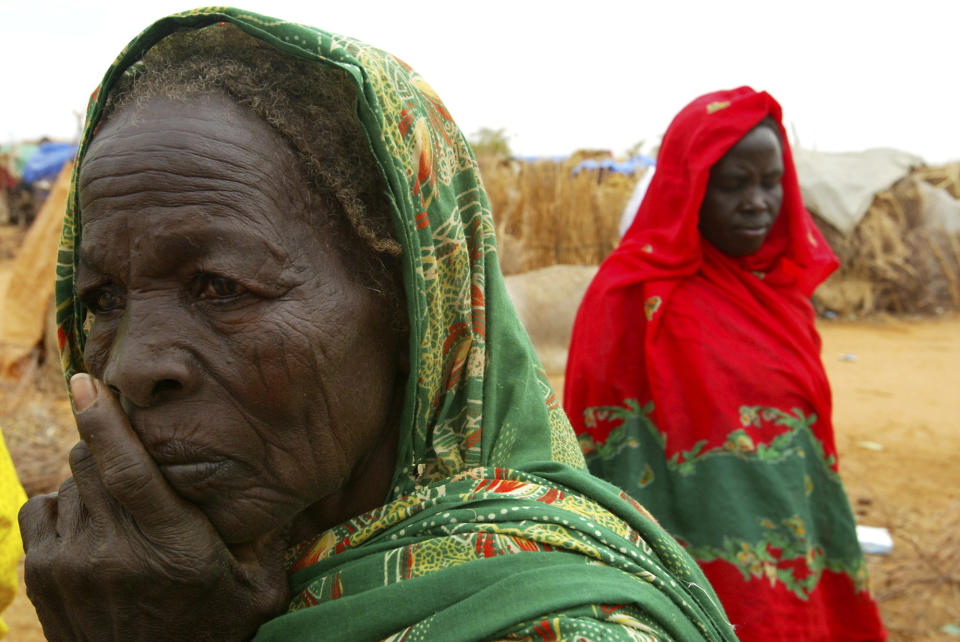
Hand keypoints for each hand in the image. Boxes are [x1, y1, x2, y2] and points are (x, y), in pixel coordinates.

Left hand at [19, 374, 289, 640]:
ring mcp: (71, 566)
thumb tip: (279, 485)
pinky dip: (63, 507)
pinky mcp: (42, 578)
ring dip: (92, 481)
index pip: (128, 469)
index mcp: (173, 547)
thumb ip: (266, 537)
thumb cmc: (212, 634)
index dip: (105, 420)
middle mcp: (115, 553)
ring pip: (69, 484)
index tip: (87, 381)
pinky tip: (91, 527)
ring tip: (121, 508)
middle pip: (92, 464)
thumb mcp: (257, 589)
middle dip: (110, 447)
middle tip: (135, 457)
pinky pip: (42, 509)